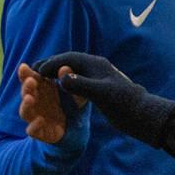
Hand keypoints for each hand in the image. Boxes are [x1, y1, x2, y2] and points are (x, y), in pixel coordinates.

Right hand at [17, 63, 71, 145]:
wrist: (76, 129)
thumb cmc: (71, 105)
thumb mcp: (75, 92)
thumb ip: (70, 80)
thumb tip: (65, 67)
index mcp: (40, 91)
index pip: (29, 80)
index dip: (25, 74)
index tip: (24, 66)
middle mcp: (35, 104)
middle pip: (25, 94)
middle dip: (26, 87)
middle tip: (30, 80)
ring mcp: (35, 118)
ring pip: (25, 112)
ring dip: (26, 105)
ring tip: (29, 98)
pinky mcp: (40, 133)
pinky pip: (32, 130)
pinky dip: (34, 126)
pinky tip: (40, 120)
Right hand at [32, 51, 174, 145]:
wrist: (142, 114)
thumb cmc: (123, 104)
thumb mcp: (101, 94)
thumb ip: (80, 84)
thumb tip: (60, 76)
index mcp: (95, 64)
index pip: (67, 59)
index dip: (50, 64)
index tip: (35, 72)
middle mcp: (95, 67)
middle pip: (68, 62)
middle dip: (50, 65)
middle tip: (32, 71)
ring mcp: (97, 77)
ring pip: (71, 70)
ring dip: (56, 72)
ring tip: (41, 78)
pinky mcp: (98, 87)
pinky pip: (76, 79)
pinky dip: (63, 81)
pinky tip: (57, 88)